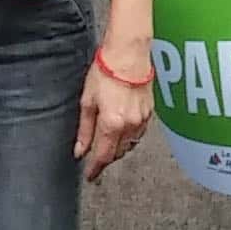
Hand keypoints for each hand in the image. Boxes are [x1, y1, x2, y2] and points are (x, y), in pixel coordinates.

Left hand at [76, 44, 151, 180]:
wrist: (129, 53)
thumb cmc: (106, 71)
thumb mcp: (87, 101)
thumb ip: (85, 129)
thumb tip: (80, 150)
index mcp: (112, 124)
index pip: (104, 156)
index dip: (95, 169)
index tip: (90, 175)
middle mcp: (130, 125)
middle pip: (118, 153)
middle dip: (106, 157)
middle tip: (95, 157)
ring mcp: (142, 120)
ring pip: (129, 145)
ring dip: (118, 148)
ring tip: (107, 142)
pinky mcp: (149, 112)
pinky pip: (138, 133)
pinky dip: (128, 137)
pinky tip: (121, 129)